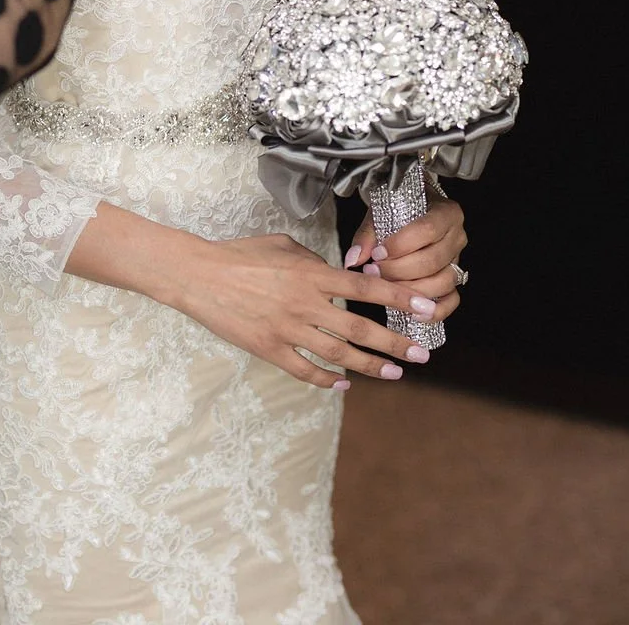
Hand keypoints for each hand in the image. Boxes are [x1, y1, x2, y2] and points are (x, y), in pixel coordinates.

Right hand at [171, 231, 443, 389]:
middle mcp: (305, 302)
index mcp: (311, 273)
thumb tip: (336, 274)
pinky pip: (306, 370)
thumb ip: (315, 261)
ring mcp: (287, 329)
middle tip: (421, 353)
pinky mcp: (269, 349)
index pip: (366, 286)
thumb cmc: (242, 254)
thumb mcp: (284, 245)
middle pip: (360, 328)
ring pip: (338, 354)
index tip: (428, 307)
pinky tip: (344, 384)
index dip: (400, 298)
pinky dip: (327, 380)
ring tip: (393, 372)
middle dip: (395, 342)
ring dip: (370, 366)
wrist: (200, 276)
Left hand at [344, 197, 467, 321]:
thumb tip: (353, 260)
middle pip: (433, 260)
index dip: (401, 245)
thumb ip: (367, 235)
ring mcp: (458, 261)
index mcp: (446, 212)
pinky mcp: (454, 281)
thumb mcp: (381, 213)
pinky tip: (410, 312)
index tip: (377, 254)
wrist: (410, 212)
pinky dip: (433, 311)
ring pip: (443, 282)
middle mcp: (457, 237)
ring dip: (411, 290)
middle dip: (399, 271)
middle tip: (373, 271)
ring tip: (385, 287)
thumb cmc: (397, 211)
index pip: (428, 230)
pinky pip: (451, 301)